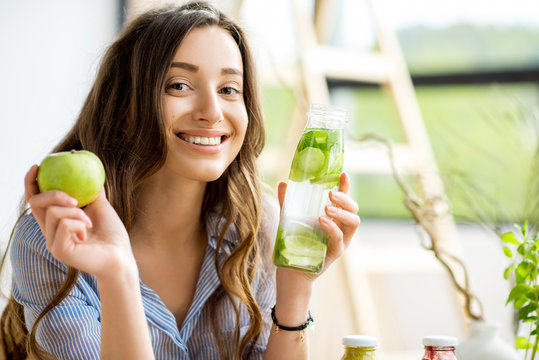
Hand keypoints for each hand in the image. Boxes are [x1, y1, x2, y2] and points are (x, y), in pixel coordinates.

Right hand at [25, 165, 135, 280]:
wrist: (121, 255)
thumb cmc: (112, 234)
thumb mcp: (100, 206)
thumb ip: (91, 191)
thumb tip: (90, 170)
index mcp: (56, 222)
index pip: (35, 200)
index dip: (31, 183)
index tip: (37, 166)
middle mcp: (49, 232)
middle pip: (36, 203)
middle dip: (54, 194)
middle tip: (75, 199)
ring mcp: (52, 242)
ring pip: (54, 213)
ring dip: (77, 213)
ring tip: (90, 223)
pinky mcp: (59, 250)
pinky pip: (64, 225)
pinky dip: (79, 224)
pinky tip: (87, 233)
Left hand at [276, 172, 359, 280]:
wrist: (292, 268)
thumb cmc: (295, 241)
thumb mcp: (290, 218)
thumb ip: (288, 202)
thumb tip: (283, 183)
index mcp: (334, 216)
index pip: (344, 198)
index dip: (345, 185)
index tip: (342, 174)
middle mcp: (342, 226)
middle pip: (353, 208)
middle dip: (345, 198)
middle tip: (331, 194)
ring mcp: (341, 239)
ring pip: (354, 222)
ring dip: (342, 212)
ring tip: (326, 208)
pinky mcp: (336, 251)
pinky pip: (339, 238)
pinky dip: (332, 228)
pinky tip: (321, 221)